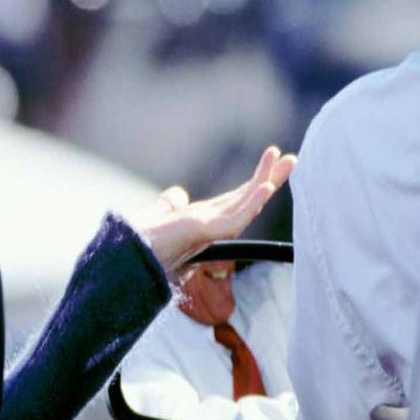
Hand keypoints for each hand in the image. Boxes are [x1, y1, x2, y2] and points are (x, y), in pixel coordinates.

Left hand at [135, 146, 296, 275]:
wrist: (126, 261)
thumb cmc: (141, 243)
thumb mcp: (159, 215)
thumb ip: (170, 204)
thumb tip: (178, 195)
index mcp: (204, 221)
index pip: (236, 199)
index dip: (255, 183)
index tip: (272, 163)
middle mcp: (211, 225)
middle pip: (248, 198)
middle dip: (270, 179)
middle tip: (293, 159)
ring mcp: (209, 230)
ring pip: (246, 204)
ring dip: (267, 181)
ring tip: (287, 160)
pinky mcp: (203, 233)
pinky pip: (234, 219)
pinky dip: (251, 204)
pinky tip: (266, 188)